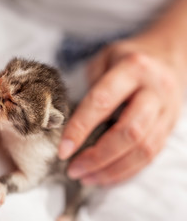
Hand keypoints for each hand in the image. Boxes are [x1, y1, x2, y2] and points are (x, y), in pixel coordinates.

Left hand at [59, 33, 184, 184]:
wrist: (168, 55)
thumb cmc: (127, 57)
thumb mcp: (104, 58)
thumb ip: (90, 86)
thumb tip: (73, 123)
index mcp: (133, 68)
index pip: (103, 102)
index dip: (80, 128)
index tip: (63, 150)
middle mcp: (154, 90)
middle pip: (129, 132)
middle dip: (98, 157)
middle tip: (73, 169)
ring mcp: (167, 110)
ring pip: (143, 149)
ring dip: (111, 169)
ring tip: (85, 177)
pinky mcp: (169, 126)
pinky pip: (151, 155)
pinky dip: (126, 170)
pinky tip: (104, 176)